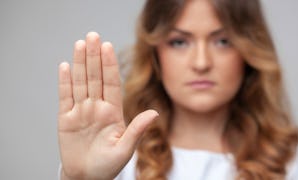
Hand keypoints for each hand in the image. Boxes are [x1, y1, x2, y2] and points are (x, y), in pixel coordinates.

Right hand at [58, 32, 157, 179]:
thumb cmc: (108, 165)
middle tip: (93, 36)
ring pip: (80, 82)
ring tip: (80, 44)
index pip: (111, 83)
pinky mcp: (66, 119)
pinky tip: (65, 66)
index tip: (108, 47)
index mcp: (112, 112)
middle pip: (95, 77)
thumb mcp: (125, 148)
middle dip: (94, 57)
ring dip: (79, 63)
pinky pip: (65, 97)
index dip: (109, 65)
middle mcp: (97, 107)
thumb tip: (154, 113)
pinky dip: (64, 82)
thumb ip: (137, 130)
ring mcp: (81, 111)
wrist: (87, 177)